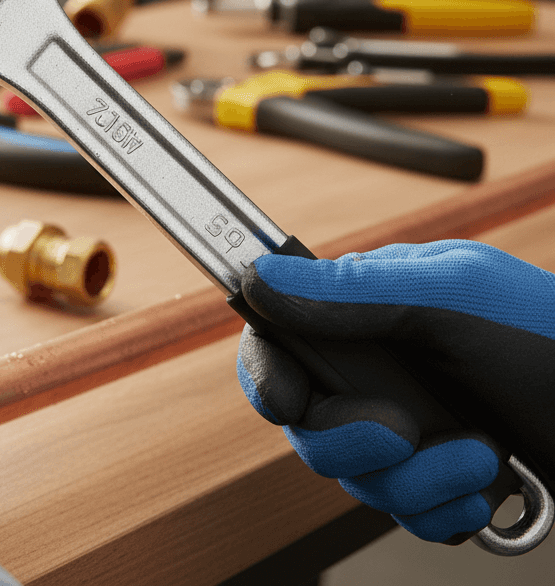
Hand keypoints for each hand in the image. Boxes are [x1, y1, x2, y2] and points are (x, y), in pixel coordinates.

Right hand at [235, 240, 554, 542]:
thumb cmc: (554, 340)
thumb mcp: (454, 296)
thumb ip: (355, 290)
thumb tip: (262, 278)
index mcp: (367, 309)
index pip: (279, 339)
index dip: (269, 373)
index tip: (291, 399)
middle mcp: (379, 368)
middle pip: (306, 423)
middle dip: (352, 440)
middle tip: (405, 432)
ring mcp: (407, 423)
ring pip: (351, 476)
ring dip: (412, 481)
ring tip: (478, 456)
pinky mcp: (436, 473)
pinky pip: (400, 510)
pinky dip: (438, 509)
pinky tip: (482, 485)